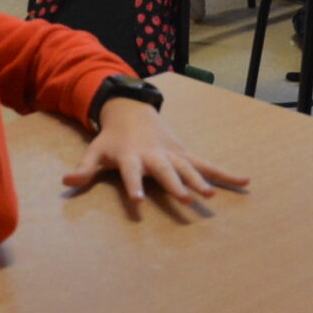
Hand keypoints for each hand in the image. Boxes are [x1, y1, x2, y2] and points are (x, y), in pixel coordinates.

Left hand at [63, 101, 249, 207]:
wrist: (132, 110)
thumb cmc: (112, 139)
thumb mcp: (95, 151)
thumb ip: (83, 169)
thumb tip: (66, 184)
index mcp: (131, 156)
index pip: (132, 173)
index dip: (134, 186)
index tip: (138, 202)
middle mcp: (155, 155)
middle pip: (166, 171)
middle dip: (176, 185)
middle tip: (186, 201)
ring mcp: (173, 153)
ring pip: (189, 168)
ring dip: (200, 181)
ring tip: (211, 196)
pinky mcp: (185, 154)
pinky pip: (208, 164)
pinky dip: (226, 173)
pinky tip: (246, 181)